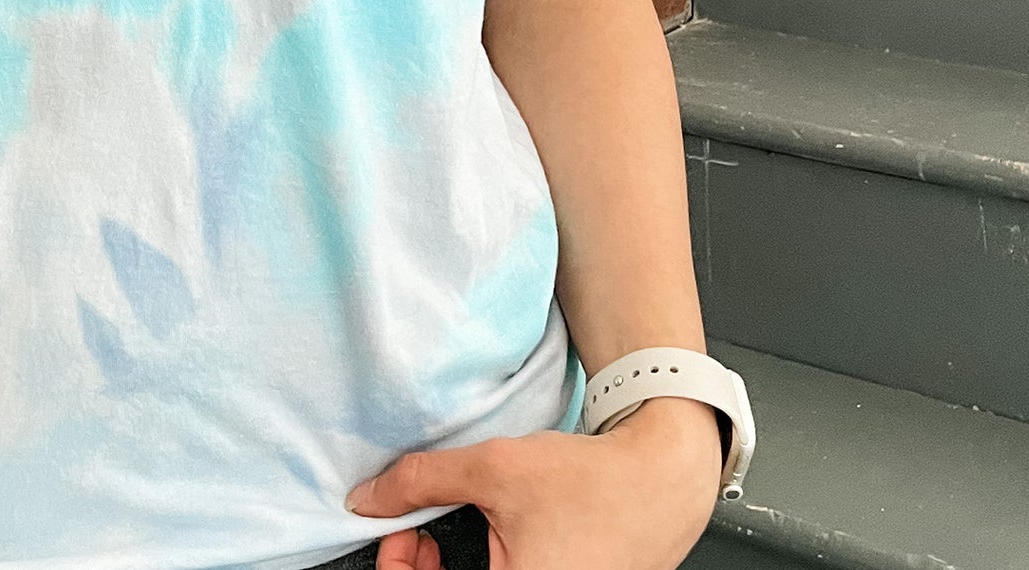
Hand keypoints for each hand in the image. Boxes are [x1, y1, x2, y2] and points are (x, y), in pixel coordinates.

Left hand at [344, 395, 722, 569]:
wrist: (660, 480)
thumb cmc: (591, 482)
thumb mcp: (495, 468)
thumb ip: (421, 483)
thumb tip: (369, 500)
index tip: (395, 535)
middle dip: (422, 567)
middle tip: (414, 528)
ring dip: (449, 567)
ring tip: (444, 526)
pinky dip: (482, 567)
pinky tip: (478, 538)